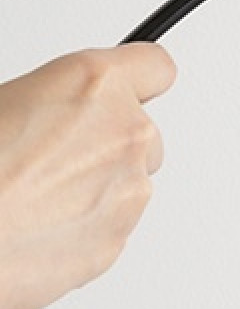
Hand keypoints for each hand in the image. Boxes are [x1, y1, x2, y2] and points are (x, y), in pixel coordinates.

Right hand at [0, 44, 175, 308]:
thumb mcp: (11, 101)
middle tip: (55, 164)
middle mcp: (127, 131)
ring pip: (127, 186)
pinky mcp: (115, 241)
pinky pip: (107, 229)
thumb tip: (61, 117)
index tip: (132, 92)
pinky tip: (37, 230)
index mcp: (98, 83)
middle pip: (143, 135)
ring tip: (35, 202)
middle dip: (109, 149)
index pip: (155, 67)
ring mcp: (128, 188)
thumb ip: (61, 104)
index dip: (138, 84)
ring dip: (95, 192)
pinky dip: (82, 232)